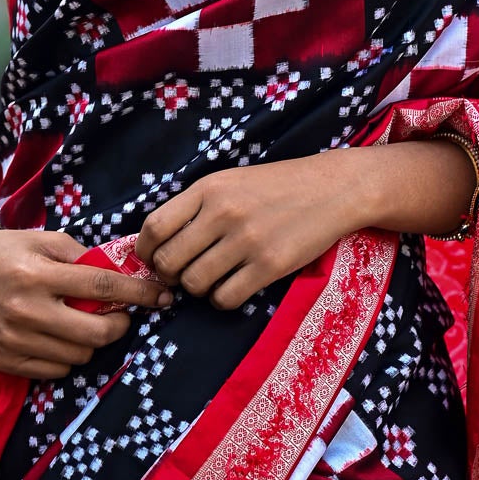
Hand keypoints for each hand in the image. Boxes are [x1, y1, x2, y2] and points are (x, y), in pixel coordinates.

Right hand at [0, 228, 171, 378]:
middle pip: (96, 334)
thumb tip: (124, 271)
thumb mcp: (44, 240)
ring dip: (90, 342)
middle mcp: (27, 311)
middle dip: (119, 325)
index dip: (138, 293)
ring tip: (81, 323)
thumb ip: (83, 256)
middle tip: (119, 316)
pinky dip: (66, 357)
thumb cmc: (6, 251)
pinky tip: (59, 337)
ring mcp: (14, 340)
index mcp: (39, 275)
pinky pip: (55, 371)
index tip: (162, 296)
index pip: (102, 286)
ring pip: (79, 357)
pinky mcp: (5, 361)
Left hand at [134, 157, 366, 311]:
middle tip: (181, 275)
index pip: (155, 226)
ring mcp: (247, 240)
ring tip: (212, 278)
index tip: (151, 259)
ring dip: (197, 288)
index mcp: (209, 188)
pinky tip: (232, 286)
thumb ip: (197, 205)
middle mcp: (223, 212)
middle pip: (169, 260)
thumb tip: (159, 242)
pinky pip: (225, 298)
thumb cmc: (278, 186)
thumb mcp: (232, 181)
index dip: (144, 250)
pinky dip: (222, 299)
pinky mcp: (269, 265)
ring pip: (195, 283)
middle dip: (169, 275)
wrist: (333, 189)